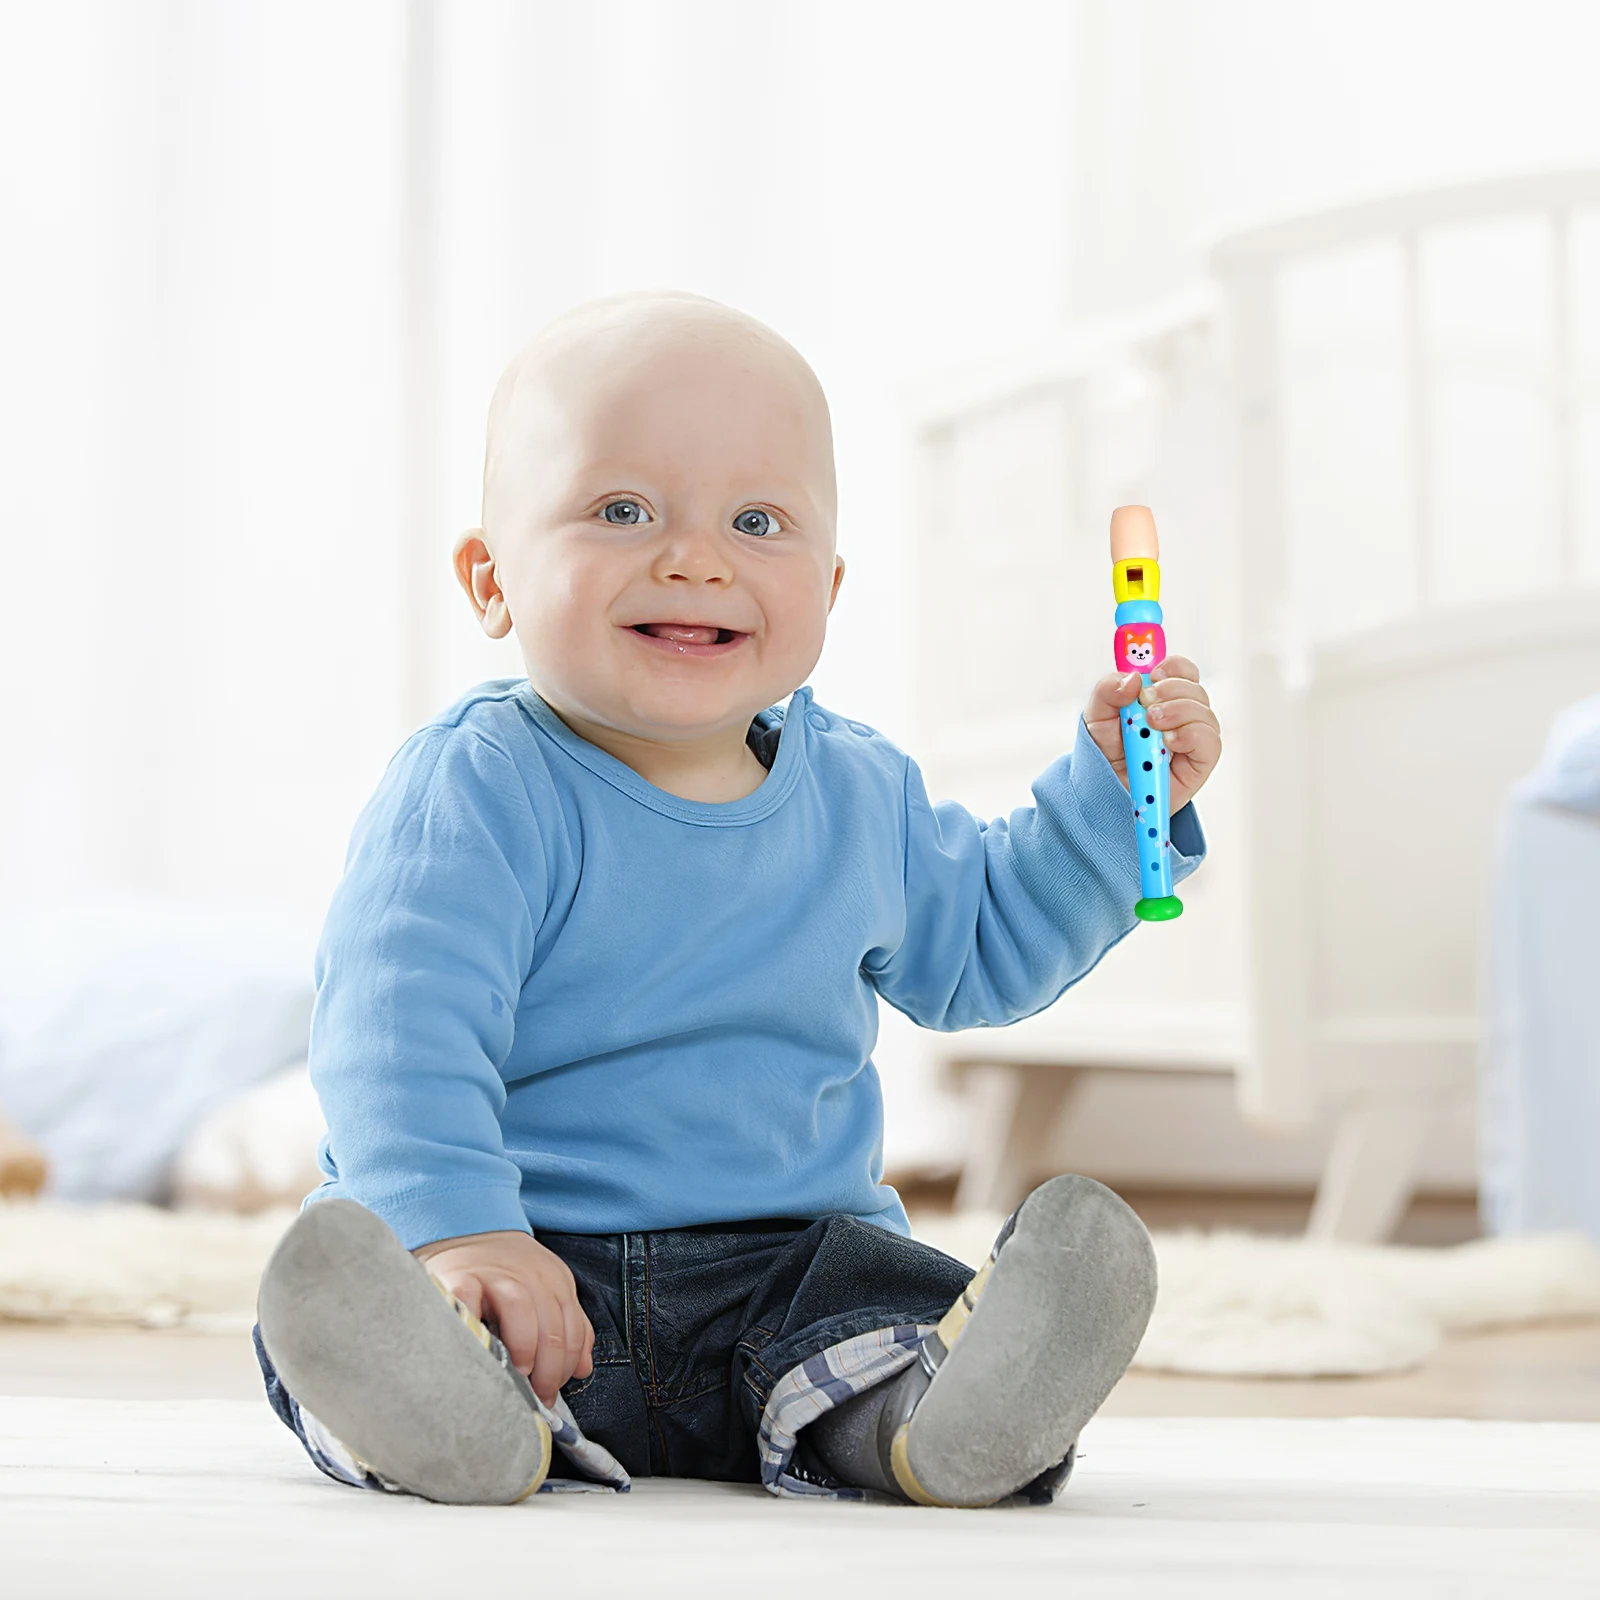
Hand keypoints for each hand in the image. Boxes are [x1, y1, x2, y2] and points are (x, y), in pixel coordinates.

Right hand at [414, 1229, 594, 1405]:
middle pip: (552, 1325)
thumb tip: (582, 1369)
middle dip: (547, 1371)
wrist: (465, 1227)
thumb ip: (570, 1327)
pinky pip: (469, 1304)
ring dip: (523, 1348)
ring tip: (516, 1375)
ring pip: (520, 1308)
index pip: (572, 1331)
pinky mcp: (457, 1278)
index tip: (551, 1397)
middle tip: (534, 1397)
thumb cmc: (506, 1271)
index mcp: (555, 1281)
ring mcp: (493, 1274)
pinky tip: (478, 1352)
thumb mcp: (547, 1290)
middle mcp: (529, 1275)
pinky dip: (474, 1328)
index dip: (565, 1369)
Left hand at [1083, 655, 1220, 814]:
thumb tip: (1133, 679)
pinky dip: (1191, 735)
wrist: (1105, 791)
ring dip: (1178, 711)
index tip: (1154, 674)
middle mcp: (1181, 713)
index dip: (1173, 667)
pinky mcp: (1200, 762)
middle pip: (1194, 687)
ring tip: (1152, 724)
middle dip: (1170, 690)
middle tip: (1146, 703)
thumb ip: (1107, 690)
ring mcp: (1193, 737)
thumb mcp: (1096, 716)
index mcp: (1160, 697)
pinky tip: (1170, 741)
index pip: (1181, 671)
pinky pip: (1210, 742)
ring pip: (1204, 711)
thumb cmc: (1105, 752)